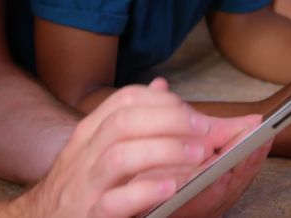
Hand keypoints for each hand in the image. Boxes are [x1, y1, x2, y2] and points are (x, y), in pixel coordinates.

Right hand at [16, 79, 251, 217]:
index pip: (126, 100)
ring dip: (165, 151)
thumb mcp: (100, 149)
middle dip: (172, 121)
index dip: (166, 102)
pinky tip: (171, 187)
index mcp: (90, 132)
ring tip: (200, 155)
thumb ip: (134, 121)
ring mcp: (84, 186)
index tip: (200, 114)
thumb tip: (162, 86)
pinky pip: (113, 201)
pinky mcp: (88, 217)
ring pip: (120, 156)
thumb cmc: (80, 187)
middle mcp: (84, 154)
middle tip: (209, 131)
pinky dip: (145, 191)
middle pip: (125, 121)